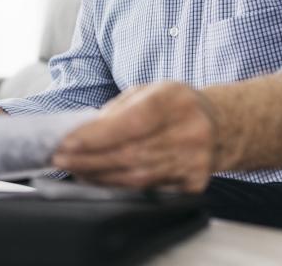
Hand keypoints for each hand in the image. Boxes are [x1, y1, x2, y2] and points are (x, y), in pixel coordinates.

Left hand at [52, 81, 217, 192]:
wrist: (222, 126)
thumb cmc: (178, 105)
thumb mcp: (149, 91)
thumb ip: (117, 110)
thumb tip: (84, 131)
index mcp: (175, 101)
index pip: (131, 123)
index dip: (96, 136)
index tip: (67, 143)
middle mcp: (189, 132)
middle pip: (129, 154)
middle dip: (88, 159)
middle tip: (60, 159)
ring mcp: (194, 161)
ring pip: (136, 177)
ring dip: (98, 175)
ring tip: (74, 169)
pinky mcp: (194, 184)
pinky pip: (147, 190)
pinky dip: (119, 186)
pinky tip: (99, 180)